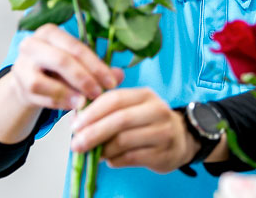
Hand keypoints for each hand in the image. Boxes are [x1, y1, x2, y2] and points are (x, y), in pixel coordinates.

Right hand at [9, 24, 122, 110]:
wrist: (30, 81)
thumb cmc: (59, 70)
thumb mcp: (79, 65)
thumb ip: (98, 69)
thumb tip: (120, 75)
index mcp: (50, 32)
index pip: (77, 47)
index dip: (97, 66)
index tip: (112, 82)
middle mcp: (32, 43)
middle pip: (61, 61)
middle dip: (84, 79)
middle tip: (99, 94)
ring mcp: (21, 64)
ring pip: (42, 81)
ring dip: (66, 94)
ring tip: (84, 103)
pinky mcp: (17, 84)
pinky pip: (37, 95)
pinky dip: (56, 101)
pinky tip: (71, 106)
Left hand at [70, 87, 197, 173]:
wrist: (180, 139)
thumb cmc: (147, 122)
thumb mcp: (132, 108)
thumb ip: (106, 108)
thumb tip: (76, 119)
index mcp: (145, 95)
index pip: (115, 98)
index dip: (92, 112)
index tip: (75, 125)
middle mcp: (157, 110)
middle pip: (119, 120)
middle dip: (93, 133)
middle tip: (76, 144)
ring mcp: (163, 132)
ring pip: (124, 141)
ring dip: (102, 149)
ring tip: (92, 154)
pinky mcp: (163, 153)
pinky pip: (131, 158)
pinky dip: (115, 160)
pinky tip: (109, 160)